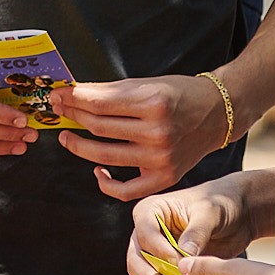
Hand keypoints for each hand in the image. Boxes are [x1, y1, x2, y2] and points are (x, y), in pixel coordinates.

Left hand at [51, 74, 228, 198]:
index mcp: (154, 103)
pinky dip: (105, 182)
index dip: (74, 99)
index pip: (100, 104)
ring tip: (66, 137)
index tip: (58, 95)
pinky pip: (126, 190)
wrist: (216, 114)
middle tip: (59, 111)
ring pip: (105, 155)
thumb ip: (110, 91)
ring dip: (78, 146)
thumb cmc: (180, 94)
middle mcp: (158, 133)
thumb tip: (73, 93)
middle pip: (99, 128)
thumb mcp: (147, 84)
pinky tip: (96, 169)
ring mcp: (161, 159)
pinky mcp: (164, 177)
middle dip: (73, 117)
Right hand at [128, 175, 256, 274]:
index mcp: (150, 212)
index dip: (158, 252)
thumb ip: (196, 233)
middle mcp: (146, 237)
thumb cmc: (220, 204)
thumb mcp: (210, 212)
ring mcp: (155, 259)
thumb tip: (183, 257)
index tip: (178, 264)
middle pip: (136, 264)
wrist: (238, 216)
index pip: (144, 234)